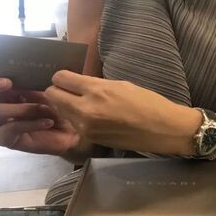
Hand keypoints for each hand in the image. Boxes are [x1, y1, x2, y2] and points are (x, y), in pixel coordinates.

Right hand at [0, 54, 79, 154]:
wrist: (70, 130)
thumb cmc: (57, 105)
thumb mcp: (46, 87)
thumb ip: (32, 78)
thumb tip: (24, 67)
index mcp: (2, 88)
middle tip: (7, 83)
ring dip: (23, 108)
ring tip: (44, 109)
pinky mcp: (3, 139)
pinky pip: (11, 128)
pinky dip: (31, 123)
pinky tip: (47, 121)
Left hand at [45, 71, 197, 155]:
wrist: (162, 129)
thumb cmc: (147, 102)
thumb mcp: (120, 85)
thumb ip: (96, 84)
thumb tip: (78, 84)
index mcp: (97, 90)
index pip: (60, 78)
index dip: (62, 77)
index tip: (68, 78)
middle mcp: (86, 109)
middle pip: (52, 95)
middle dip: (57, 91)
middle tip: (70, 91)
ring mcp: (86, 127)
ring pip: (60, 111)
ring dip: (66, 106)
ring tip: (82, 104)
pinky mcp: (89, 139)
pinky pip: (74, 123)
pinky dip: (77, 118)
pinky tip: (93, 117)